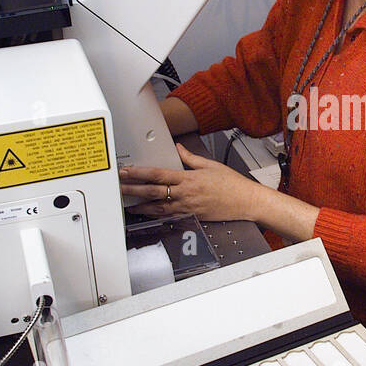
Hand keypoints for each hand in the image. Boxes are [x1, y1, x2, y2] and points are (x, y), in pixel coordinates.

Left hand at [120, 144, 264, 221]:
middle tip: (120, 187)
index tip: (127, 172)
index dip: (139, 173)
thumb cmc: (231, 184)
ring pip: (158, 208)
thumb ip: (190, 157)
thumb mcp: (210, 165)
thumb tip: (178, 148)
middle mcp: (185, 194)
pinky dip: (156, 215)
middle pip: (153, 192)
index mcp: (188, 179)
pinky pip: (169, 216)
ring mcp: (187, 207)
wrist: (244, 201)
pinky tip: (148, 214)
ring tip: (129, 204)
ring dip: (142, 206)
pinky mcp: (190, 216)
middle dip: (134, 189)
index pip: (158, 175)